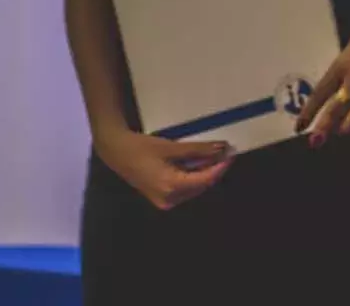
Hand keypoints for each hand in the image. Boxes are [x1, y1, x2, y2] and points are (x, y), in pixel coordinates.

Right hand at [94, 128, 232, 210]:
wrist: (117, 153)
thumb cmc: (142, 147)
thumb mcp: (172, 147)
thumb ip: (198, 150)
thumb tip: (221, 148)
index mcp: (172, 187)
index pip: (205, 180)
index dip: (220, 167)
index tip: (231, 154)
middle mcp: (170, 199)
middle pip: (200, 186)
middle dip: (213, 170)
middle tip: (224, 153)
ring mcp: (165, 202)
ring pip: (193, 188)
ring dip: (204, 174)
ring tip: (212, 156)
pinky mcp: (162, 199)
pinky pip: (184, 189)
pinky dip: (192, 177)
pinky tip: (196, 164)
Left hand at [294, 0, 349, 145]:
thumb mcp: (349, 50)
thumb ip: (342, 72)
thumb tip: (335, 94)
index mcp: (341, 66)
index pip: (320, 95)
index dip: (309, 113)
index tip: (300, 126)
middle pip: (336, 110)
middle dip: (324, 128)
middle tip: (315, 141)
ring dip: (346, 129)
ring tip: (341, 133)